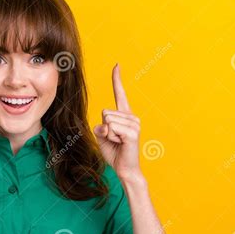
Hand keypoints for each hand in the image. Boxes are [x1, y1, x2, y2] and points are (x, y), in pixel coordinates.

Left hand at [93, 63, 142, 181]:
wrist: (124, 168)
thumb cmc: (113, 151)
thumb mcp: (102, 135)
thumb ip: (100, 126)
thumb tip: (105, 124)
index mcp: (124, 114)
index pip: (119, 93)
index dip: (117, 79)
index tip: (117, 65)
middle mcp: (131, 116)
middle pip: (104, 112)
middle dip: (103, 128)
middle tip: (114, 139)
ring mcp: (134, 123)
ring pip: (107, 121)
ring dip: (107, 134)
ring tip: (118, 142)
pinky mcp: (133, 132)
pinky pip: (111, 129)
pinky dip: (111, 138)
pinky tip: (120, 144)